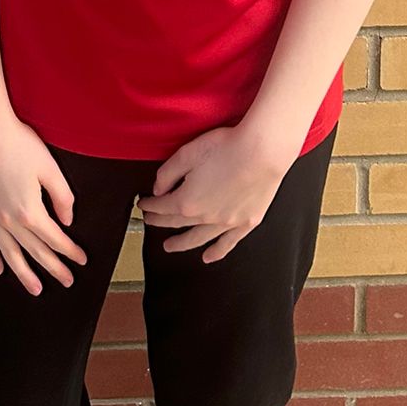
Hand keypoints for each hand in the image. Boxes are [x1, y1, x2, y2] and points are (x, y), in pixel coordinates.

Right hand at [0, 115, 87, 296]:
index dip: (69, 251)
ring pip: (8, 253)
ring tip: (35, 289)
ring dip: (23, 273)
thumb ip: (62, 197)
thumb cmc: (18, 144)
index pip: (54, 239)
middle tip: (67, 281)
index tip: (81, 261)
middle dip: (53, 268)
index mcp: (29, 211)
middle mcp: (8, 220)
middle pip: (34, 251)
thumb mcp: (49, 168)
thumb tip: (67, 221)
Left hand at [136, 118, 301, 261]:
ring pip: (199, 238)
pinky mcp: (247, 222)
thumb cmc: (226, 148)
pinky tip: (208, 257)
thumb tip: (157, 190)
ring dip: (182, 243)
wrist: (263, 151)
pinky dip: (217, 252)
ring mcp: (227, 223)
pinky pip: (228, 243)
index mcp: (187, 201)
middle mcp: (205, 217)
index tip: (143, 204)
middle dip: (160, 222)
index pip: (162, 207)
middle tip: (150, 221)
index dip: (150, 205)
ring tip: (169, 246)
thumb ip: (167, 174)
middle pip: (177, 222)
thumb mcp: (186, 154)